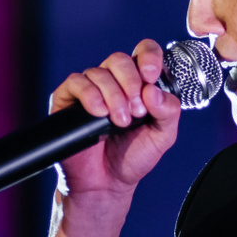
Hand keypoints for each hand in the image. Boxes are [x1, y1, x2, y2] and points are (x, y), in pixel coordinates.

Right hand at [51, 40, 181, 200]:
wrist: (106, 184)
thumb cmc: (132, 157)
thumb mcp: (162, 136)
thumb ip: (168, 111)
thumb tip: (154, 91)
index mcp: (138, 84)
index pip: (144, 52)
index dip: (149, 56)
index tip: (152, 76)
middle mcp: (113, 82)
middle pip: (120, 59)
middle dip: (131, 82)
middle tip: (137, 110)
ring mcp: (90, 89)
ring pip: (99, 72)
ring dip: (114, 96)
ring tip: (120, 122)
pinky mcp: (68, 99)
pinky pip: (77, 83)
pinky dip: (91, 96)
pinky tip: (100, 113)